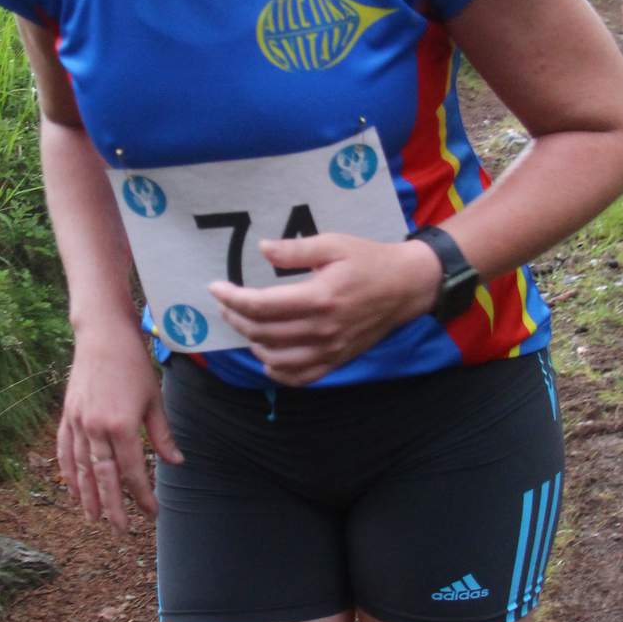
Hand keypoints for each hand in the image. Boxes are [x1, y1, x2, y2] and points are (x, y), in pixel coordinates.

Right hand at [56, 326, 182, 531]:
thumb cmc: (134, 364)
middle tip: (121, 531)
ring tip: (94, 519)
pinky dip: (68, 473)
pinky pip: (64, 451)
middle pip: (105, 478)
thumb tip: (176, 463)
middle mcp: (95, 429)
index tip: (153, 512)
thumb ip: (162, 435)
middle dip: (114, 507)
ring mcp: (77, 423)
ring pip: (81, 470)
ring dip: (88, 496)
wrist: (102, 335)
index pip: (133, 472)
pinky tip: (73, 490)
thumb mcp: (155, 399)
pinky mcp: (67, 416)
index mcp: (121, 426)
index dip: (143, 495)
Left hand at [209, 233, 441, 385]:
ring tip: (245, 323)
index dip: (232, 298)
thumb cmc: (369, 261)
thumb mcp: (334, 244)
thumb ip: (295, 249)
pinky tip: (268, 356)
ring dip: (252, 342)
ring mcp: (330, 350)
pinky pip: (300, 377)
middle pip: (262, 332)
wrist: (406, 287)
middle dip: (235, 317)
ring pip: (275, 358)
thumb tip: (261, 250)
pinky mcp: (337, 360)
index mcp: (320, 297)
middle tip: (226, 303)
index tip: (216, 288)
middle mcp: (323, 329)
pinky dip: (277, 371)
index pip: (261, 305)